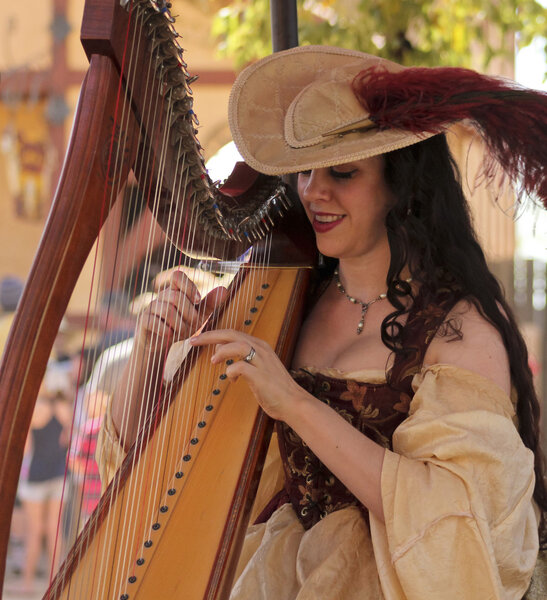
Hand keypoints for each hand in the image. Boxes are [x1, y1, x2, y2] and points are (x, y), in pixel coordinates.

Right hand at [135, 270, 227, 359]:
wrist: (162, 345)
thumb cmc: (180, 326)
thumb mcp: (198, 316)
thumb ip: (209, 303)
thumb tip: (225, 289)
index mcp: (174, 291)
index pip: (177, 275)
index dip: (188, 286)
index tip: (197, 301)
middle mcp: (161, 296)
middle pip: (175, 297)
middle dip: (188, 313)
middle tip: (193, 323)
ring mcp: (150, 307)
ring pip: (166, 310)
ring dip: (178, 324)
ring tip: (181, 332)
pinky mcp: (143, 321)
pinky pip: (154, 322)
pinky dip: (165, 331)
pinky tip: (169, 336)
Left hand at [189, 329, 305, 421]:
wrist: (294, 403)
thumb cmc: (274, 388)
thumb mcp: (257, 368)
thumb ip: (241, 359)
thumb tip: (221, 352)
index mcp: (259, 345)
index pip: (232, 332)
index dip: (214, 334)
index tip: (198, 338)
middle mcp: (261, 349)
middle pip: (232, 334)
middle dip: (210, 336)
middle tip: (193, 341)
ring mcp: (262, 361)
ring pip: (238, 345)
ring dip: (221, 351)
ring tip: (213, 361)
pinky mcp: (261, 376)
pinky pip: (241, 367)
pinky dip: (231, 372)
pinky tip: (231, 380)